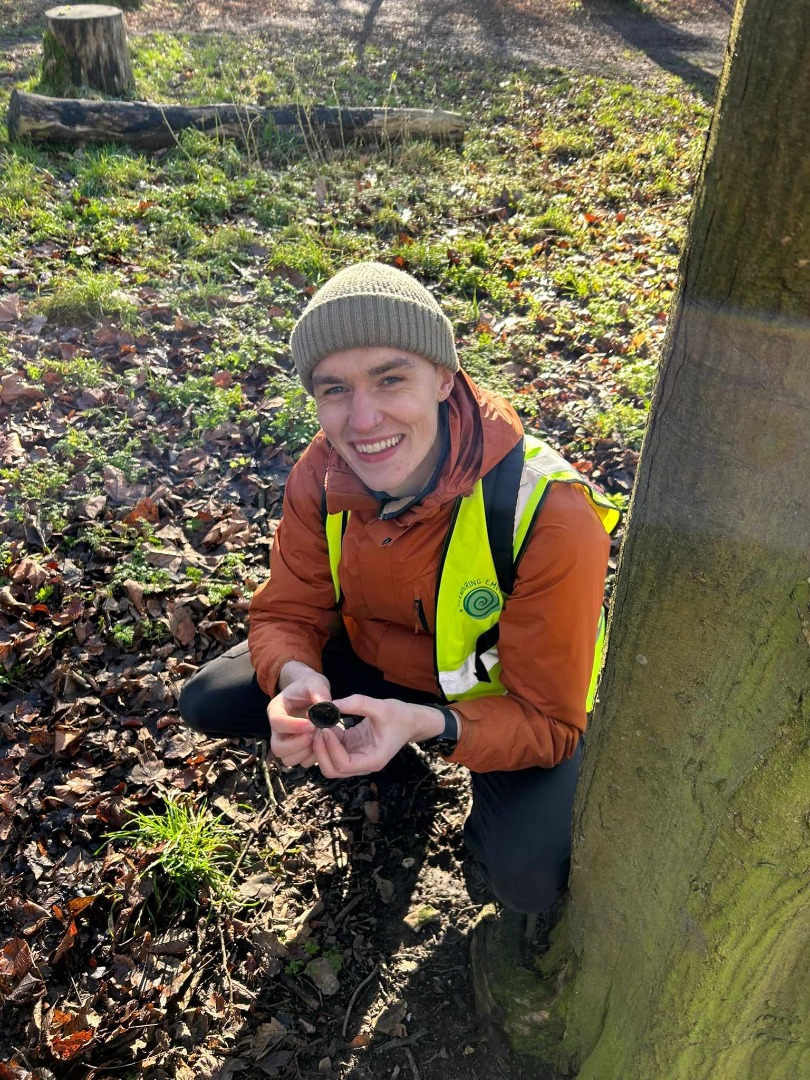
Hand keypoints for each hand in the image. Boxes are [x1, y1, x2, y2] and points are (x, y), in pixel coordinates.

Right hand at [267, 662, 331, 767]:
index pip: (277, 722)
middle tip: (315, 733)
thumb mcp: (315, 683)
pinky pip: (299, 762)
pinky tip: (321, 744)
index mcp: (276, 709)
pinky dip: (310, 757)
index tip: (312, 724)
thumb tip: (327, 707)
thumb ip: (320, 692)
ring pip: (287, 758)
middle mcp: (277, 728)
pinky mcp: (295, 748)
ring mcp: (285, 740)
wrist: (309, 691)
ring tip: (318, 738)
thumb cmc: (310, 685)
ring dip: (304, 752)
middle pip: (277, 747)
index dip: (294, 726)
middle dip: (298, 744)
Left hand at [313, 695, 443, 777]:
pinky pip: (333, 751)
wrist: (410, 720)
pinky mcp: (352, 749)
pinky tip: (327, 724)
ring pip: (329, 763)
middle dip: (321, 751)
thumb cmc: (400, 716)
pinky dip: (326, 740)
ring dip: (321, 747)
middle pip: (332, 770)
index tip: (326, 729)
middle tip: (317, 728)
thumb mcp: (382, 706)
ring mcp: (356, 758)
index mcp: (373, 760)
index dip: (331, 749)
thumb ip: (357, 703)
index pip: (344, 765)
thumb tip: (331, 704)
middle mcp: (363, 764)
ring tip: (321, 725)